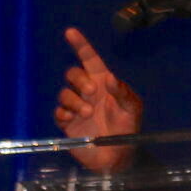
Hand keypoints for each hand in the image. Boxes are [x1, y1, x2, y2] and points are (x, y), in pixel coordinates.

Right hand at [54, 27, 144, 172]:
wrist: (117, 157)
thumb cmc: (128, 130)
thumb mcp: (132, 109)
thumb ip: (123, 93)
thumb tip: (110, 78)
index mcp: (103, 83)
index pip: (89, 59)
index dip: (80, 45)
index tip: (70, 32)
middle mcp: (87, 92)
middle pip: (72, 74)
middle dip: (79, 80)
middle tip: (91, 92)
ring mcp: (76, 107)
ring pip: (64, 93)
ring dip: (74, 100)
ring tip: (88, 112)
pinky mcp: (67, 123)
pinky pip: (58, 112)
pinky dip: (64, 114)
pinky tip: (74, 120)